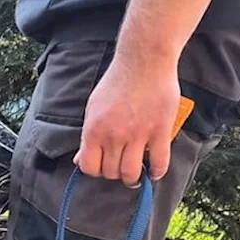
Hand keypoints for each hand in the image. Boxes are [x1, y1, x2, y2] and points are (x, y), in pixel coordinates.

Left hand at [73, 54, 180, 186]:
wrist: (144, 61)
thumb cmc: (117, 83)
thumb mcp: (93, 109)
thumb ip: (87, 137)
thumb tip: (79, 160)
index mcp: (93, 130)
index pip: (89, 167)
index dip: (95, 171)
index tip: (102, 167)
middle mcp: (114, 135)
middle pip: (110, 172)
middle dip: (114, 174)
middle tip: (120, 168)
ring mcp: (138, 134)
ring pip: (131, 172)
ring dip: (133, 178)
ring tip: (135, 175)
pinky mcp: (160, 131)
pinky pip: (159, 162)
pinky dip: (157, 172)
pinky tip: (155, 171)